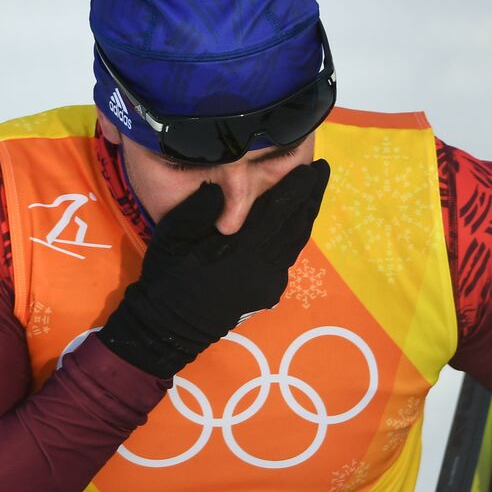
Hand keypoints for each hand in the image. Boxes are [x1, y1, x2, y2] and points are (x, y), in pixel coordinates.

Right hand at [98, 160, 328, 377]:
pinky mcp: (269, 292)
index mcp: (240, 249)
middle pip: (296, 226)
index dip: (297, 188)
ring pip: (296, 243)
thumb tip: (220, 184)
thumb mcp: (173, 236)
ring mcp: (269, 282)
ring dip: (307, 216)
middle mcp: (263, 266)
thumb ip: (198, 209)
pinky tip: (295, 222)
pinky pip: (287, 258)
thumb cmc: (168, 275)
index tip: (311, 166)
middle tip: (323, 169)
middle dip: (311, 196)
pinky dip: (295, 236)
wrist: (171, 325)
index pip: (277, 212)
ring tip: (313, 191)